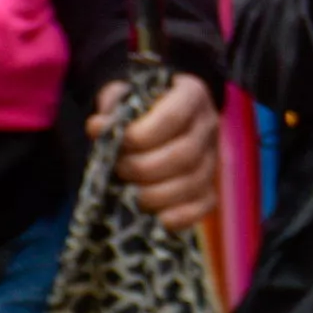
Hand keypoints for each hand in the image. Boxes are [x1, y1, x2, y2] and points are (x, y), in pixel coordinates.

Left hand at [93, 73, 219, 231]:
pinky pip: (203, 206)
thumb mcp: (125, 96)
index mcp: (191, 95)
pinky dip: (179, 216)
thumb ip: (113, 108)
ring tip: (130, 193)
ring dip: (155, 194)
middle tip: (118, 170)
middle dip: (143, 168)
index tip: (118, 142)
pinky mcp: (209, 186)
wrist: (159, 118)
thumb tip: (99, 128)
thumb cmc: (139, 107)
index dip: (141, 134)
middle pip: (184, 154)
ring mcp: (212, 159)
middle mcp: (209, 126)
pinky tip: (156, 216)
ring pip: (193, 183)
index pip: (173, 117)